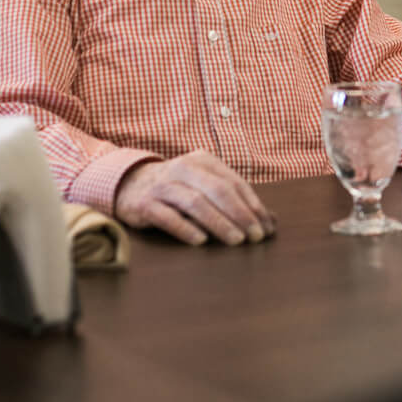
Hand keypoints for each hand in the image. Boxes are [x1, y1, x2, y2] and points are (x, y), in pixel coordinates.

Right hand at [114, 151, 276, 245]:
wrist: (129, 183)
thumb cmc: (178, 188)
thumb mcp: (204, 184)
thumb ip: (234, 200)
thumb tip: (271, 221)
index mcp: (202, 160)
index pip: (234, 182)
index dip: (253, 205)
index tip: (267, 227)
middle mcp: (183, 168)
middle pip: (218, 191)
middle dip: (240, 214)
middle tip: (256, 236)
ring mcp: (163, 185)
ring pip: (195, 203)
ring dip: (219, 223)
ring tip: (236, 241)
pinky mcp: (145, 204)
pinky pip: (168, 217)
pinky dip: (186, 228)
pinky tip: (201, 241)